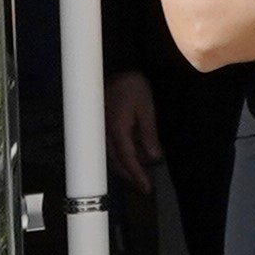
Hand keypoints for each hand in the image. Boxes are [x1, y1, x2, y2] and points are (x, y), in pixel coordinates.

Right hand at [105, 71, 162, 186]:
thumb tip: (154, 158)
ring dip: (123, 168)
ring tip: (136, 176)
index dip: (137, 175)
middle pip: (116, 162)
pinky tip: (127, 158)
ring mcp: (100, 129)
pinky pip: (108, 147)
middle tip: (143, 187)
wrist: (115, 66)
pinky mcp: (100, 125)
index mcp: (117, 130)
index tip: (147, 188)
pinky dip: (118, 157)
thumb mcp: (146, 108)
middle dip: (129, 176)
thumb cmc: (132, 85)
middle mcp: (105, 133)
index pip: (128, 159)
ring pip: (110, 156)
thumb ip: (148, 134)